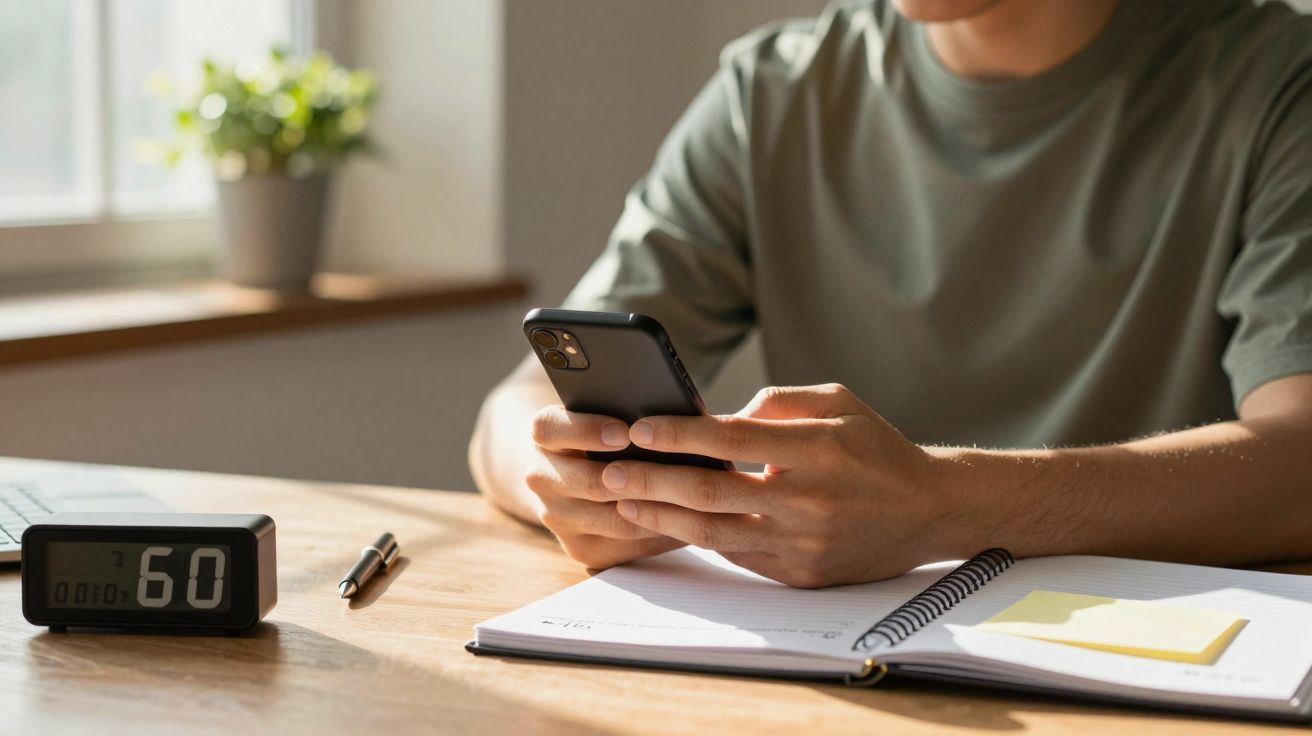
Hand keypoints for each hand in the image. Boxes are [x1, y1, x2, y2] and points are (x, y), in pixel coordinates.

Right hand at [525, 406, 684, 568]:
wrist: (580, 476)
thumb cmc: (608, 436)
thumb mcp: (605, 416)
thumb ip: (624, 412)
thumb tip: (669, 415)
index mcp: (545, 436)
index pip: (550, 429)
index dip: (586, 430)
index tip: (624, 433)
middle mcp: (541, 477)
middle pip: (586, 482)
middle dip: (632, 479)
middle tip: (670, 473)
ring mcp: (557, 517)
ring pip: (612, 520)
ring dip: (654, 510)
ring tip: (690, 500)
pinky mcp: (580, 549)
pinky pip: (624, 547)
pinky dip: (657, 535)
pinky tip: (684, 523)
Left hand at [604, 385, 968, 586]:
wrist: (927, 511)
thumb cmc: (877, 448)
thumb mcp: (838, 401)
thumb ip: (778, 402)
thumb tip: (722, 417)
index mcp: (818, 451)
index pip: (732, 441)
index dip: (680, 435)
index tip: (640, 428)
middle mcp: (809, 500)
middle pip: (713, 492)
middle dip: (654, 480)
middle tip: (611, 470)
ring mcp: (803, 543)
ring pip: (715, 532)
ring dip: (662, 516)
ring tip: (623, 500)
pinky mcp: (800, 574)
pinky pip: (736, 555)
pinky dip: (697, 537)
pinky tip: (666, 522)